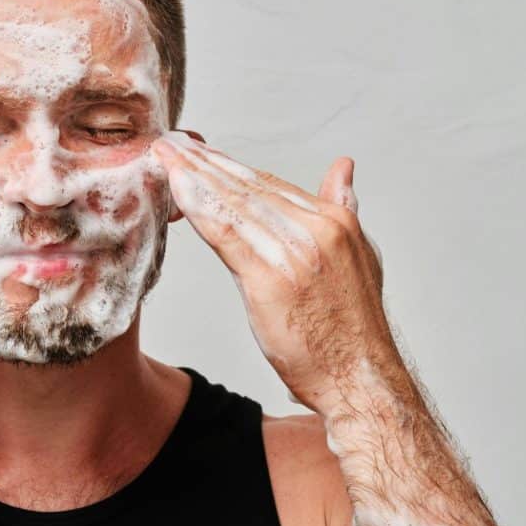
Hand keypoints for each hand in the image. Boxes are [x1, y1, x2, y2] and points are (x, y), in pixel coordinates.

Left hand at [152, 131, 390, 414]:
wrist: (361, 380)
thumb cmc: (352, 330)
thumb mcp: (359, 257)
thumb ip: (342, 209)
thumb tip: (343, 168)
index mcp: (336, 222)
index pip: (271, 185)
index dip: (231, 168)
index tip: (201, 153)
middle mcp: (317, 230)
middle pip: (249, 187)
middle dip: (205, 163)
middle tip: (172, 145)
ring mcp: (294, 252)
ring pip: (233, 203)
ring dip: (193, 176)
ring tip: (165, 157)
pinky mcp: (269, 278)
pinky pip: (225, 232)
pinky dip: (197, 207)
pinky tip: (174, 189)